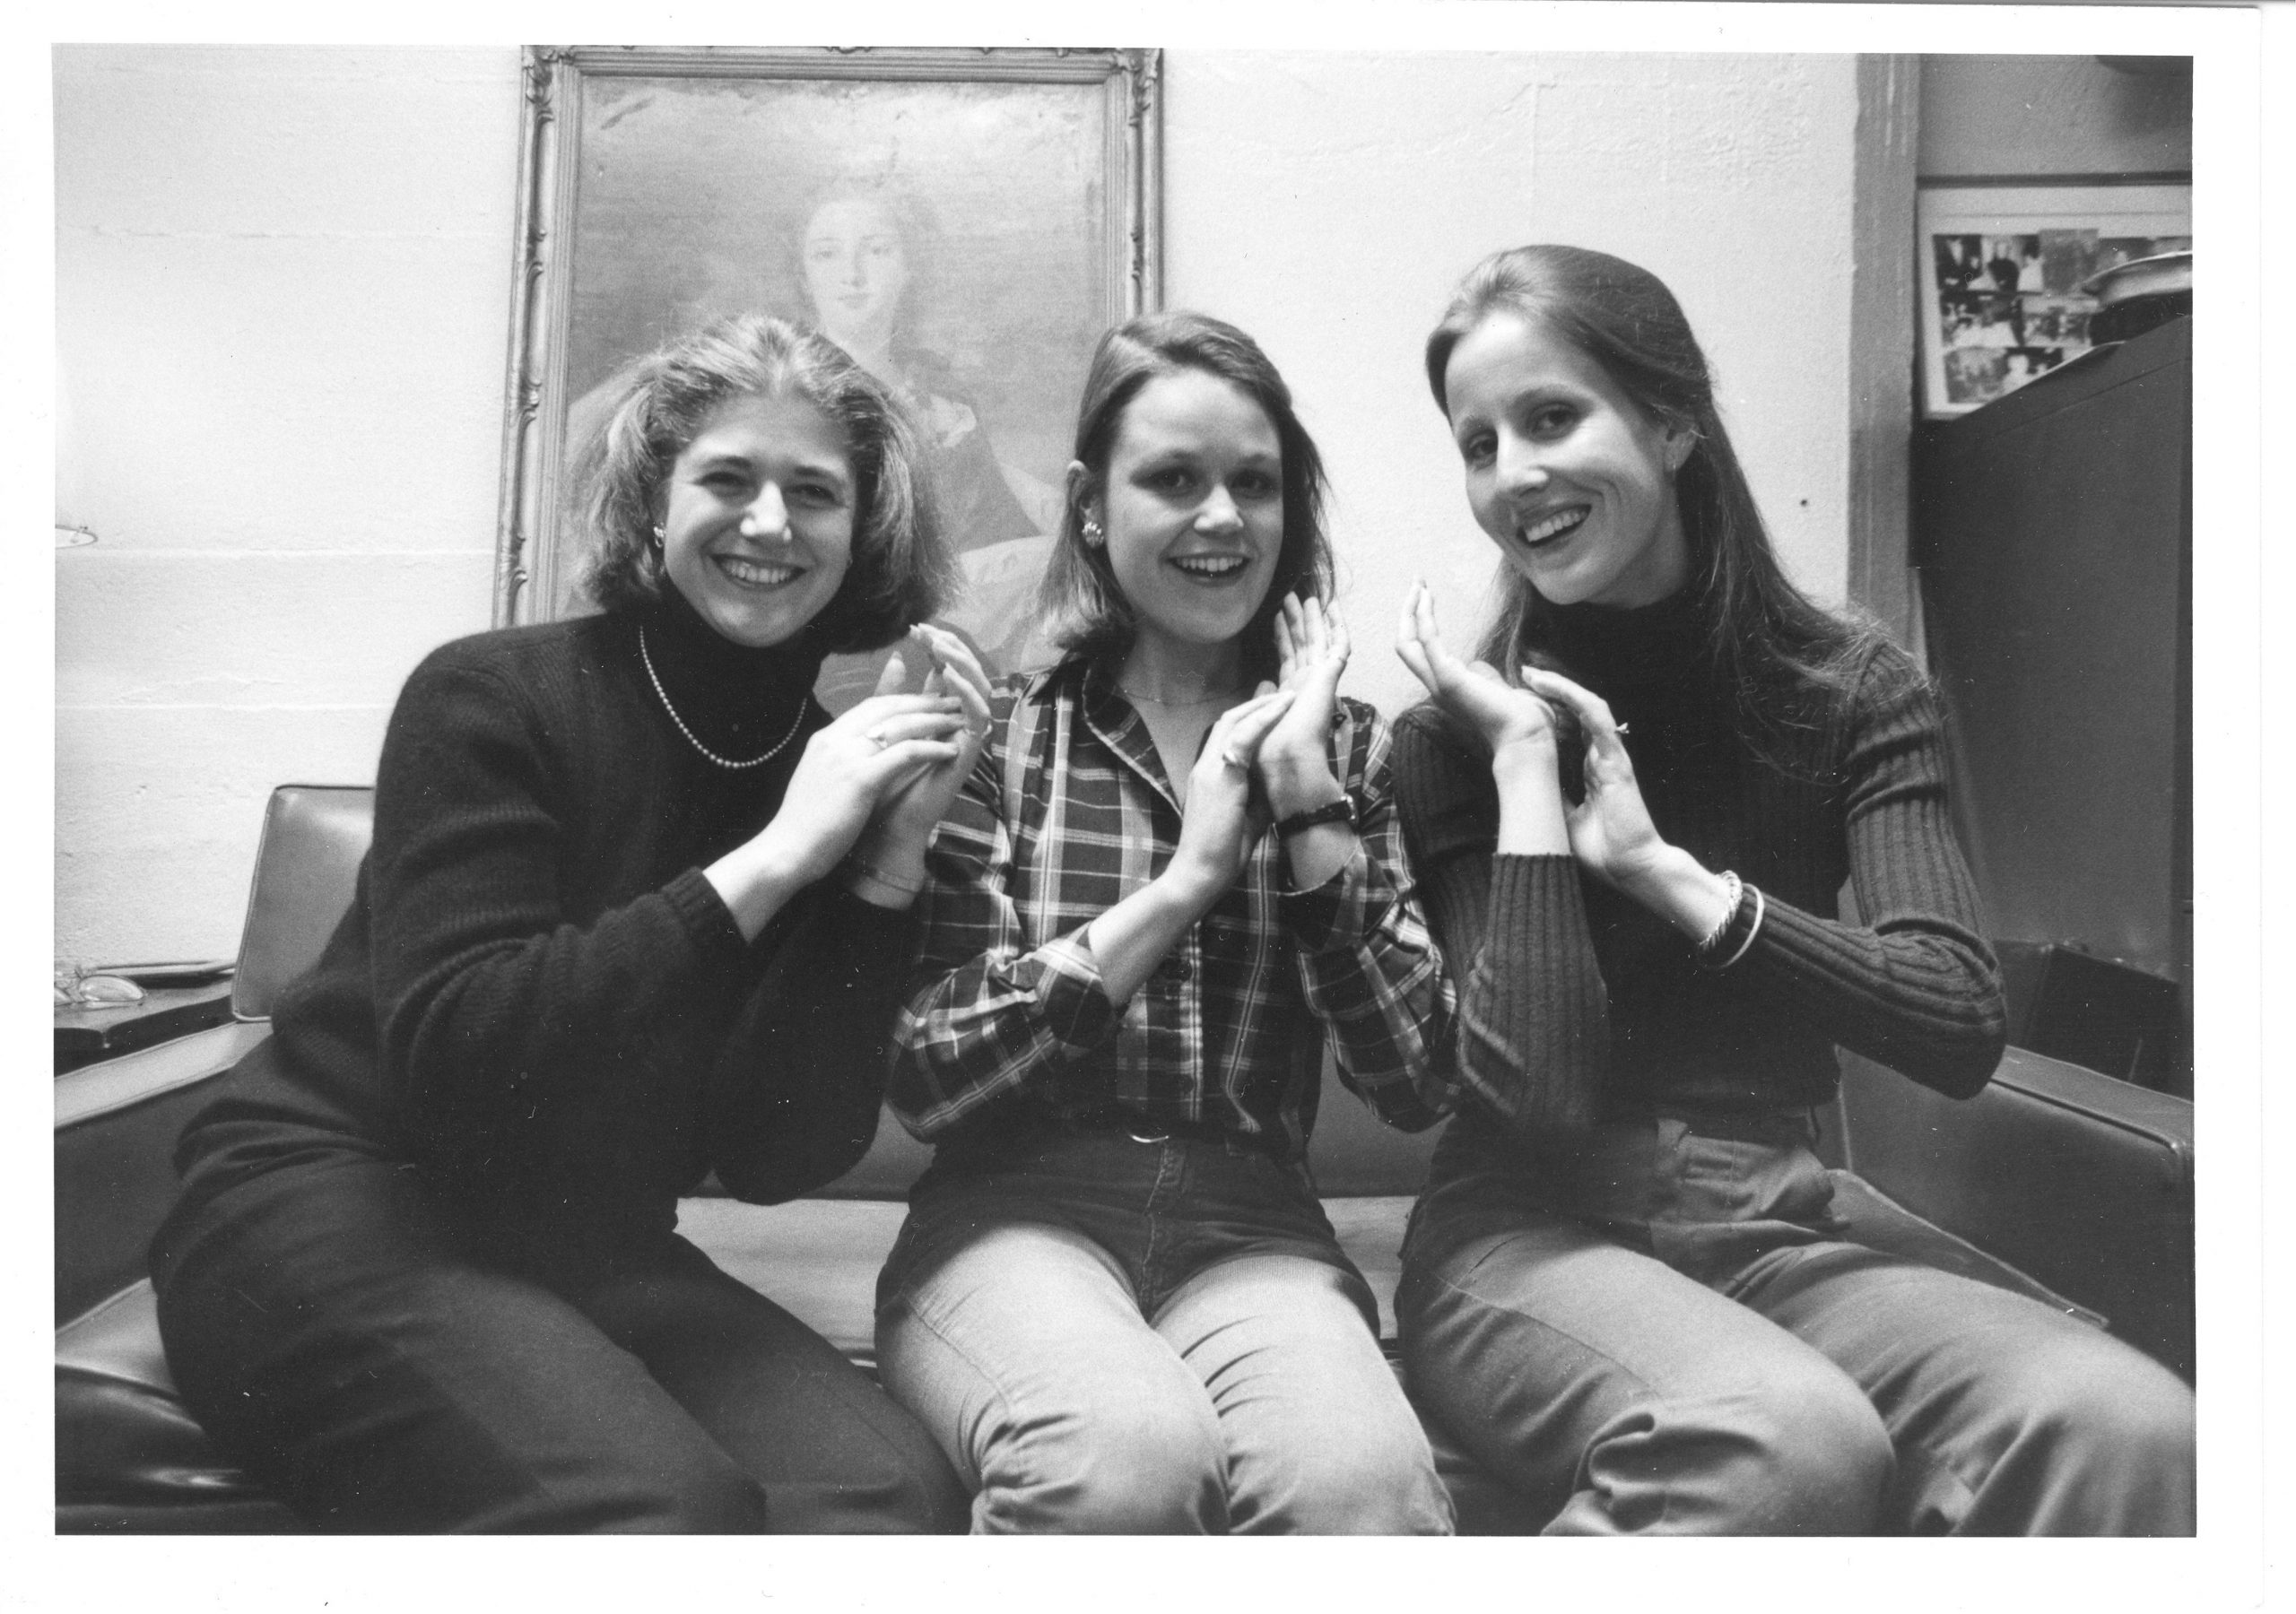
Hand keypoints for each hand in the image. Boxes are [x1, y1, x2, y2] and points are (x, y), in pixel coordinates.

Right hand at [749, 656, 966, 890]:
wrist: (786, 850)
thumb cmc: (806, 825)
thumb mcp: (821, 780)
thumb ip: (840, 760)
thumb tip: (859, 758)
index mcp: (826, 738)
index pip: (870, 705)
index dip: (903, 700)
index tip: (927, 702)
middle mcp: (835, 739)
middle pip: (888, 707)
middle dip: (924, 701)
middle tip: (952, 701)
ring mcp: (846, 756)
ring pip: (900, 725)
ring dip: (934, 720)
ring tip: (959, 720)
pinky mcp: (860, 778)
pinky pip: (906, 753)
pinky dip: (932, 748)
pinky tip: (951, 751)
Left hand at [853, 624, 993, 882]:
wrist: (884, 826)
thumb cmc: (884, 783)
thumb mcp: (884, 727)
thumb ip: (893, 694)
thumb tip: (899, 656)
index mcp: (939, 715)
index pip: (948, 671)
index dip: (938, 647)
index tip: (915, 628)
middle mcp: (957, 723)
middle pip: (968, 675)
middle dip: (951, 649)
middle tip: (929, 632)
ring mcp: (966, 738)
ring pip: (979, 691)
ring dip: (961, 665)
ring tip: (940, 646)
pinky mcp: (970, 754)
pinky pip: (979, 718)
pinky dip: (967, 694)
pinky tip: (949, 676)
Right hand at [1168, 688, 1294, 899]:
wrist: (1200, 873)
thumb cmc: (1222, 852)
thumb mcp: (1247, 816)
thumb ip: (1258, 794)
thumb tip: (1279, 780)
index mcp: (1208, 775)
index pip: (1225, 735)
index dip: (1249, 718)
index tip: (1270, 706)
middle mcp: (1205, 766)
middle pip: (1228, 721)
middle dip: (1256, 703)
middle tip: (1279, 690)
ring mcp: (1209, 770)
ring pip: (1233, 722)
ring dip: (1261, 706)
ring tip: (1286, 695)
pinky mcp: (1219, 778)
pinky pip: (1241, 738)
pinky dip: (1263, 720)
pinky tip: (1282, 708)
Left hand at [1256, 593, 1349, 815]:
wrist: (1286, 757)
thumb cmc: (1269, 746)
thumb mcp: (1259, 716)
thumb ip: (1264, 696)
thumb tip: (1264, 683)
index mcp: (1292, 694)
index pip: (1289, 658)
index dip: (1283, 637)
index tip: (1276, 616)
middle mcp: (1308, 684)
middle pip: (1304, 644)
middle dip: (1297, 620)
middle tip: (1292, 596)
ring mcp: (1321, 678)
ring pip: (1319, 639)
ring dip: (1312, 617)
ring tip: (1306, 594)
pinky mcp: (1330, 675)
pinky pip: (1339, 643)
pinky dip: (1337, 624)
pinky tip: (1331, 606)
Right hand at [1395, 579, 1560, 759]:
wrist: (1526, 738)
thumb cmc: (1520, 719)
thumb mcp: (1497, 690)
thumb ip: (1483, 677)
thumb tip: (1477, 665)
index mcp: (1447, 689)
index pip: (1420, 654)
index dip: (1418, 625)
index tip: (1426, 598)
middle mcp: (1436, 686)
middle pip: (1406, 646)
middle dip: (1408, 613)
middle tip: (1417, 584)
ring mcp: (1439, 683)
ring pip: (1407, 643)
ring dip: (1411, 610)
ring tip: (1419, 584)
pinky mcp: (1448, 678)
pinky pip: (1427, 641)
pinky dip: (1424, 616)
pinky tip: (1427, 597)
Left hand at [1519, 666, 1667, 889]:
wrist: (1630, 869)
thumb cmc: (1603, 849)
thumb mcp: (1564, 816)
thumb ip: (1552, 794)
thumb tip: (1526, 781)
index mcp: (1590, 768)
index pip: (1570, 727)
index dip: (1549, 709)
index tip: (1521, 697)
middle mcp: (1600, 756)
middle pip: (1577, 710)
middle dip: (1551, 689)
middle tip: (1524, 674)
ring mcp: (1610, 755)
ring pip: (1588, 706)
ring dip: (1561, 687)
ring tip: (1534, 675)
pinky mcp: (1616, 760)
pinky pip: (1599, 721)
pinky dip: (1578, 701)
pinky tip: (1558, 689)